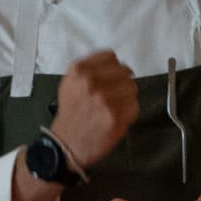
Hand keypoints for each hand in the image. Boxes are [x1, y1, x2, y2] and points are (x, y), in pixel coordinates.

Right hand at [52, 51, 137, 168]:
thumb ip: (90, 70)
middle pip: (124, 71)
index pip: (111, 57)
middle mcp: (91, 82)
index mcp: (79, 71)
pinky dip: (129, 112)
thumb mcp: (71, 83)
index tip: (113, 76)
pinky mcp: (116, 116)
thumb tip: (115, 64)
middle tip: (115, 94)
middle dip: (121, 82)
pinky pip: (134, 106)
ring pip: (132, 87)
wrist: (66, 143)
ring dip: (127, 97)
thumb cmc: (71, 114)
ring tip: (115, 106)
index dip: (113, 67)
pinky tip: (116, 117)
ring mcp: (105, 99)